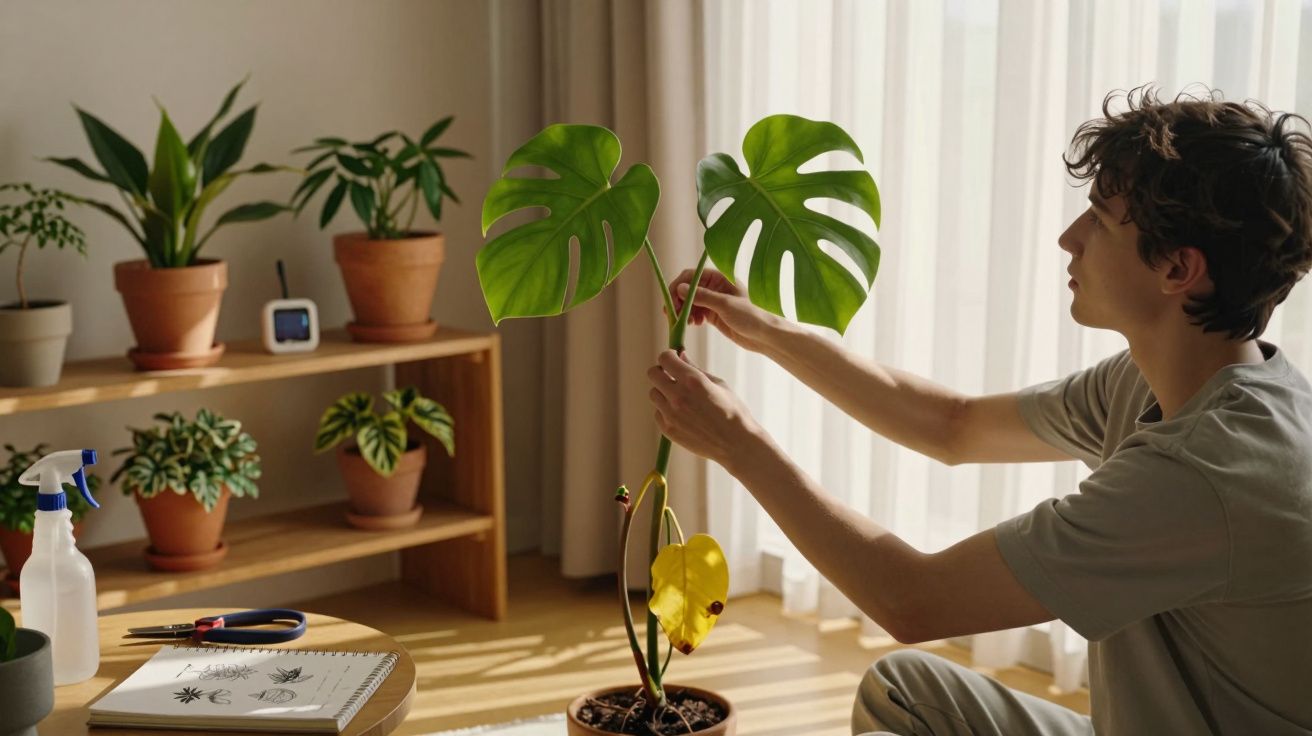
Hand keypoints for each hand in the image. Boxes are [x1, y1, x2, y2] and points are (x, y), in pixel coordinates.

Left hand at [647, 349, 761, 466]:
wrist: (737, 444)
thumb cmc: (732, 411)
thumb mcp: (718, 384)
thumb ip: (695, 369)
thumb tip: (681, 355)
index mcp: (692, 380)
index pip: (665, 358)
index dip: (669, 356)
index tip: (674, 359)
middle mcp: (678, 396)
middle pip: (653, 374)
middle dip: (662, 371)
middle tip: (673, 376)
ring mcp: (671, 414)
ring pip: (654, 394)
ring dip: (663, 391)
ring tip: (680, 398)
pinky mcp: (668, 430)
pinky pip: (658, 413)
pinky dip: (665, 410)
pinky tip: (682, 413)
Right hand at [664, 268, 779, 353]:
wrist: (765, 335)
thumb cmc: (751, 316)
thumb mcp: (725, 305)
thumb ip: (702, 296)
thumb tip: (680, 288)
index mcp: (720, 278)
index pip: (691, 276)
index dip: (678, 286)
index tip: (672, 301)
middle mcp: (715, 287)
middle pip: (688, 289)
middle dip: (679, 301)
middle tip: (673, 315)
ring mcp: (714, 301)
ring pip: (690, 302)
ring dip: (684, 311)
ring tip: (686, 322)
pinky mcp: (714, 315)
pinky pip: (696, 313)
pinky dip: (691, 318)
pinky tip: (694, 324)